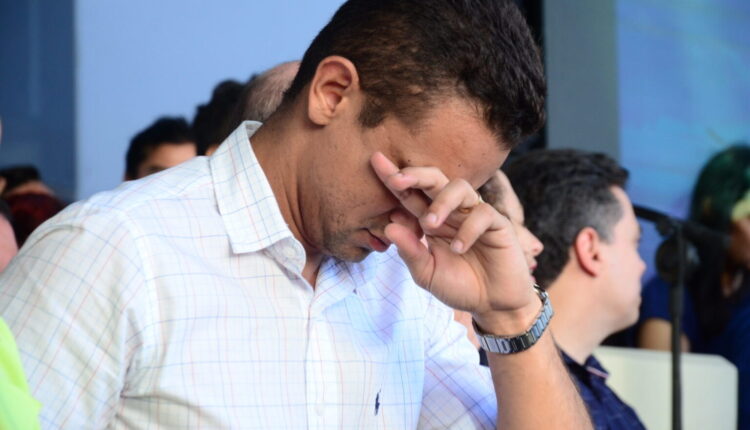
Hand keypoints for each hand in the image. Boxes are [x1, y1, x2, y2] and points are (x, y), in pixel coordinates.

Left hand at [370, 152, 538, 332]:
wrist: (492, 304)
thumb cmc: (459, 286)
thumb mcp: (426, 273)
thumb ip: (410, 252)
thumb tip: (389, 226)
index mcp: (430, 220)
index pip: (410, 194)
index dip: (393, 177)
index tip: (375, 161)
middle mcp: (451, 212)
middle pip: (434, 179)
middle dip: (415, 175)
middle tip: (397, 179)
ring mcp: (474, 215)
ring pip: (460, 188)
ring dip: (441, 201)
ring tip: (430, 224)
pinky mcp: (498, 224)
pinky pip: (483, 213)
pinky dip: (468, 229)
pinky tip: (458, 248)